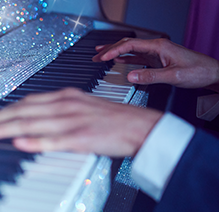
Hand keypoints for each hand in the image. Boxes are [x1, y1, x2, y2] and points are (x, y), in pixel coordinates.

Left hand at [0, 88, 162, 156]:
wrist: (141, 126)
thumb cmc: (110, 120)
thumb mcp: (80, 108)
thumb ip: (56, 112)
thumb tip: (32, 121)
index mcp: (64, 98)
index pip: (26, 103)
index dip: (2, 110)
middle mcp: (64, 106)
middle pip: (23, 112)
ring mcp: (72, 121)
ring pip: (32, 124)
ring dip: (6, 129)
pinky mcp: (82, 137)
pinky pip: (54, 140)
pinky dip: (36, 142)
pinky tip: (20, 144)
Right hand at [92, 38, 218, 90]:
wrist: (212, 73)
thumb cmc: (198, 72)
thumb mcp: (173, 76)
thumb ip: (150, 76)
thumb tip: (130, 76)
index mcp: (159, 46)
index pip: (130, 45)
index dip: (114, 51)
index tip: (102, 58)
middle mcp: (157, 47)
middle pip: (127, 45)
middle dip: (109, 50)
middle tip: (95, 56)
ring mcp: (157, 53)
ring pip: (131, 50)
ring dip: (115, 53)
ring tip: (101, 57)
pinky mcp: (158, 60)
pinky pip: (137, 57)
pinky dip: (125, 59)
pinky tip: (117, 61)